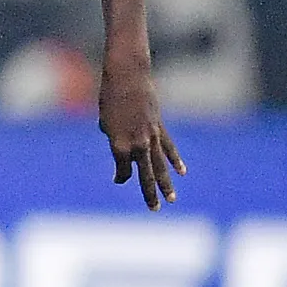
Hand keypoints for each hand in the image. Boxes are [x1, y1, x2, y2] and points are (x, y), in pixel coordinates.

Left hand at [100, 60, 186, 208]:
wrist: (128, 77)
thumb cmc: (109, 97)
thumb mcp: (105, 120)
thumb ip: (114, 137)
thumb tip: (123, 146)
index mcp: (119, 144)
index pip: (123, 169)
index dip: (120, 176)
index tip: (118, 178)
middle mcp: (137, 143)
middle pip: (146, 174)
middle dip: (149, 192)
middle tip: (154, 209)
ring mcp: (151, 136)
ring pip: (161, 164)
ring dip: (166, 183)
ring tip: (171, 200)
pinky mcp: (159, 127)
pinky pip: (169, 148)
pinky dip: (175, 160)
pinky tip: (182, 172)